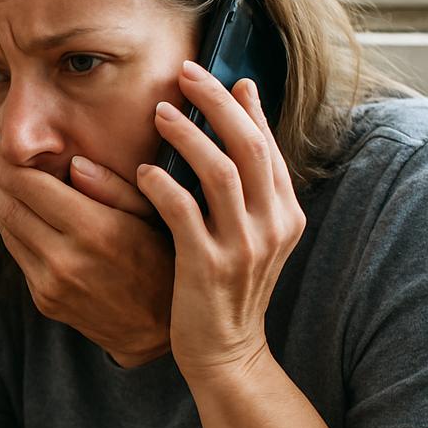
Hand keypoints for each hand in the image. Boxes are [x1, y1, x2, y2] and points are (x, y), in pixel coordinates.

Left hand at [0, 142, 173, 366]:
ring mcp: (50, 284)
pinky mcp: (43, 300)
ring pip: (8, 231)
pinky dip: (8, 226)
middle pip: (10, 207)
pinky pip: (18, 254)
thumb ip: (112, 187)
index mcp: (94, 230)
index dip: (3, 161)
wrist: (158, 328)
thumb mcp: (152, 215)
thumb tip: (73, 162)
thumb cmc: (162, 260)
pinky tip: (8, 207)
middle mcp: (65, 259)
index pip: (31, 187)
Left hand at [136, 61, 305, 382]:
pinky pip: (185, 213)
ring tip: (160, 112)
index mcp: (283, 214)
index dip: (246, 108)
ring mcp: (242, 246)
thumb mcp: (247, 237)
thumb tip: (227, 139)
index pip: (268, 146)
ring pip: (220, 173)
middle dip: (217, 105)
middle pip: (249, 147)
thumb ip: (242, 192)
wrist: (225, 352)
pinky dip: (164, 186)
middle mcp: (271, 225)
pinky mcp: (208, 265)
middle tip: (186, 75)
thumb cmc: (224, 288)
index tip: (223, 76)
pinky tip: (143, 171)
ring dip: (189, 137)